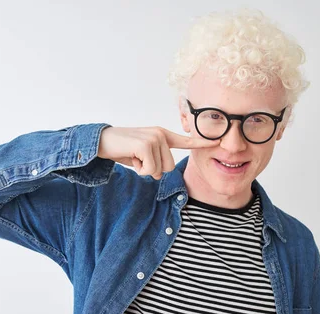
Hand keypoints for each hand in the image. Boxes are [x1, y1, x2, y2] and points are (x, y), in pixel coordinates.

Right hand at [97, 126, 219, 179]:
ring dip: (145, 169)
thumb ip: (156, 161)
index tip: (217, 141)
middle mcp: (161, 134)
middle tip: (138, 158)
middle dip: (153, 170)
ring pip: (159, 170)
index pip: (185, 140)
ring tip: (134, 156)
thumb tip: (160, 173)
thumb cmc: (122, 149)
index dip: (201, 143)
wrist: (102, 141)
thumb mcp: (143, 155)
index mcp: (163, 135)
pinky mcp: (146, 145)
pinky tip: (130, 157)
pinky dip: (139, 169)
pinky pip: (150, 170)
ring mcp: (154, 138)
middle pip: (169, 167)